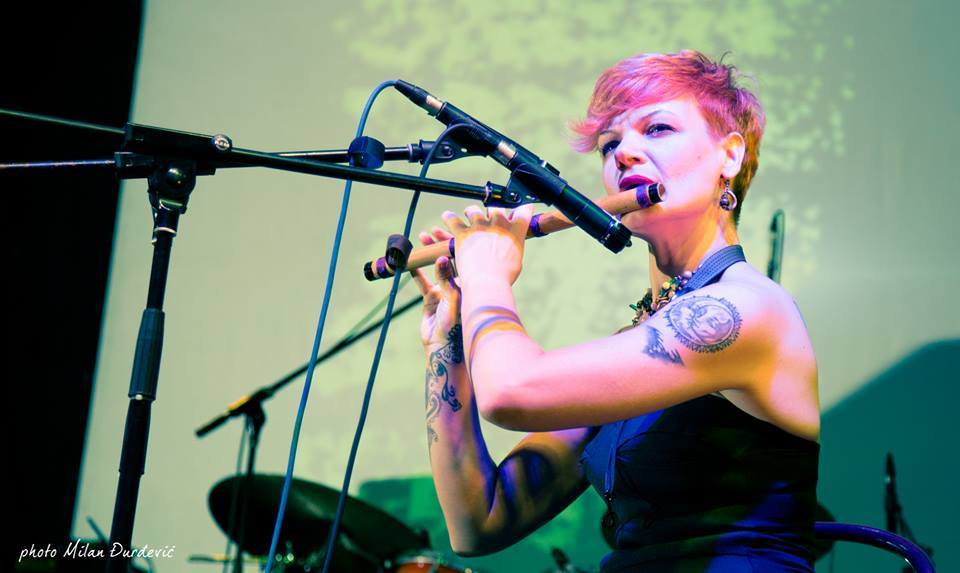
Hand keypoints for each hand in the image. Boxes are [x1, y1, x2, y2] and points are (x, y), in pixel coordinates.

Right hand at [410, 227, 462, 350]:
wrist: (445, 347)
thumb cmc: (457, 324)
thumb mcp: (452, 298)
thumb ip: (446, 279)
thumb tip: (441, 258)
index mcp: (471, 282)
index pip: (464, 256)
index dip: (454, 242)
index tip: (444, 232)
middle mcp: (459, 284)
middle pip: (449, 258)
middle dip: (439, 245)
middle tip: (429, 233)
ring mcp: (444, 291)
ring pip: (435, 267)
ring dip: (428, 255)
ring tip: (421, 241)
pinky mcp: (431, 299)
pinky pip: (422, 282)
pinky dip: (416, 272)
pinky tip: (410, 262)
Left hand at [440, 203, 534, 285]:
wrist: (487, 282)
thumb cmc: (503, 276)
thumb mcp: (516, 260)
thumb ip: (513, 246)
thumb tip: (509, 243)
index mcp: (516, 231)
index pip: (523, 210)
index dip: (523, 208)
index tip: (521, 208)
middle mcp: (499, 224)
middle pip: (496, 208)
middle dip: (494, 212)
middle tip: (491, 219)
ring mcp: (480, 227)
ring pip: (474, 210)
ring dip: (472, 213)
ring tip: (469, 216)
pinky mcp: (463, 233)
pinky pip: (453, 219)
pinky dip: (449, 217)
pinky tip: (447, 216)